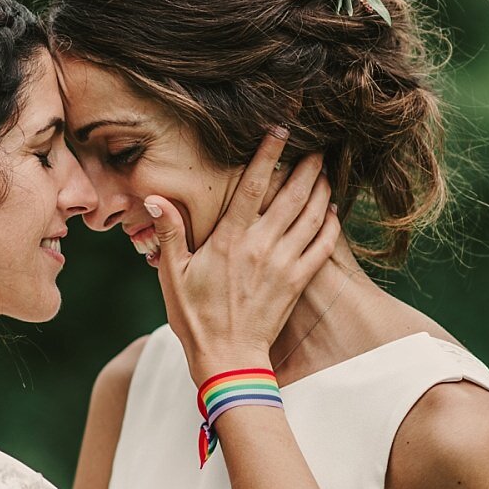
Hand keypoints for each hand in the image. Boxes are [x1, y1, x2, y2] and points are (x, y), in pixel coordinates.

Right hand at [149, 128, 339, 383]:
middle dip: (307, 166)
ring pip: (312, 217)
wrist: (228, 358)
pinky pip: (322, 247)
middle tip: (318, 145)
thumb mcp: (173, 274)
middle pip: (292, 195)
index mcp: (230, 239)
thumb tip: (156, 199)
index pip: (254, 185)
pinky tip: (333, 213)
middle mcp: (261, 246)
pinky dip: (330, 226)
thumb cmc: (195, 317)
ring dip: (322, 191)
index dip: (269, 154)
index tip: (280, 130)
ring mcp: (284, 264)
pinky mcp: (298, 283)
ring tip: (327, 172)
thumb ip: (170, 233)